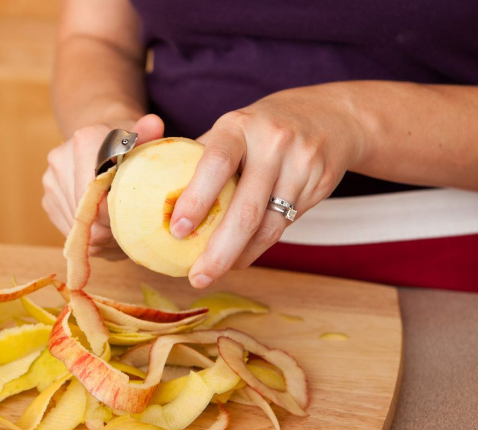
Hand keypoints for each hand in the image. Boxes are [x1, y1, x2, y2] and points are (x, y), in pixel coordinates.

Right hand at [42, 114, 163, 258]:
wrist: (102, 141)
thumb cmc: (128, 144)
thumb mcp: (143, 138)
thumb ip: (148, 134)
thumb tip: (154, 123)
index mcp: (85, 142)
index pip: (99, 194)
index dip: (119, 214)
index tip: (136, 219)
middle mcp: (60, 160)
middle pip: (87, 215)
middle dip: (110, 228)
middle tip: (132, 228)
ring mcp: (51, 181)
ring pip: (78, 227)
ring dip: (100, 234)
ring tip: (120, 226)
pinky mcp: (48, 200)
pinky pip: (69, 229)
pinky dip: (89, 234)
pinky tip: (104, 225)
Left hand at [169, 85, 365, 287]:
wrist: (331, 116)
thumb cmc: (261, 127)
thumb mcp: (232, 128)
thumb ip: (200, 158)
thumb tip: (158, 198)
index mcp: (239, 126)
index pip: (216, 164)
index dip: (196, 199)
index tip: (176, 230)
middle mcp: (273, 143)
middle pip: (246, 208)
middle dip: (218, 251)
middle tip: (195, 277)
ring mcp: (301, 164)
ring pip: (268, 226)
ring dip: (238, 256)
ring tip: (213, 273)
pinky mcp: (319, 185)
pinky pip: (283, 226)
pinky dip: (258, 247)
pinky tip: (239, 257)